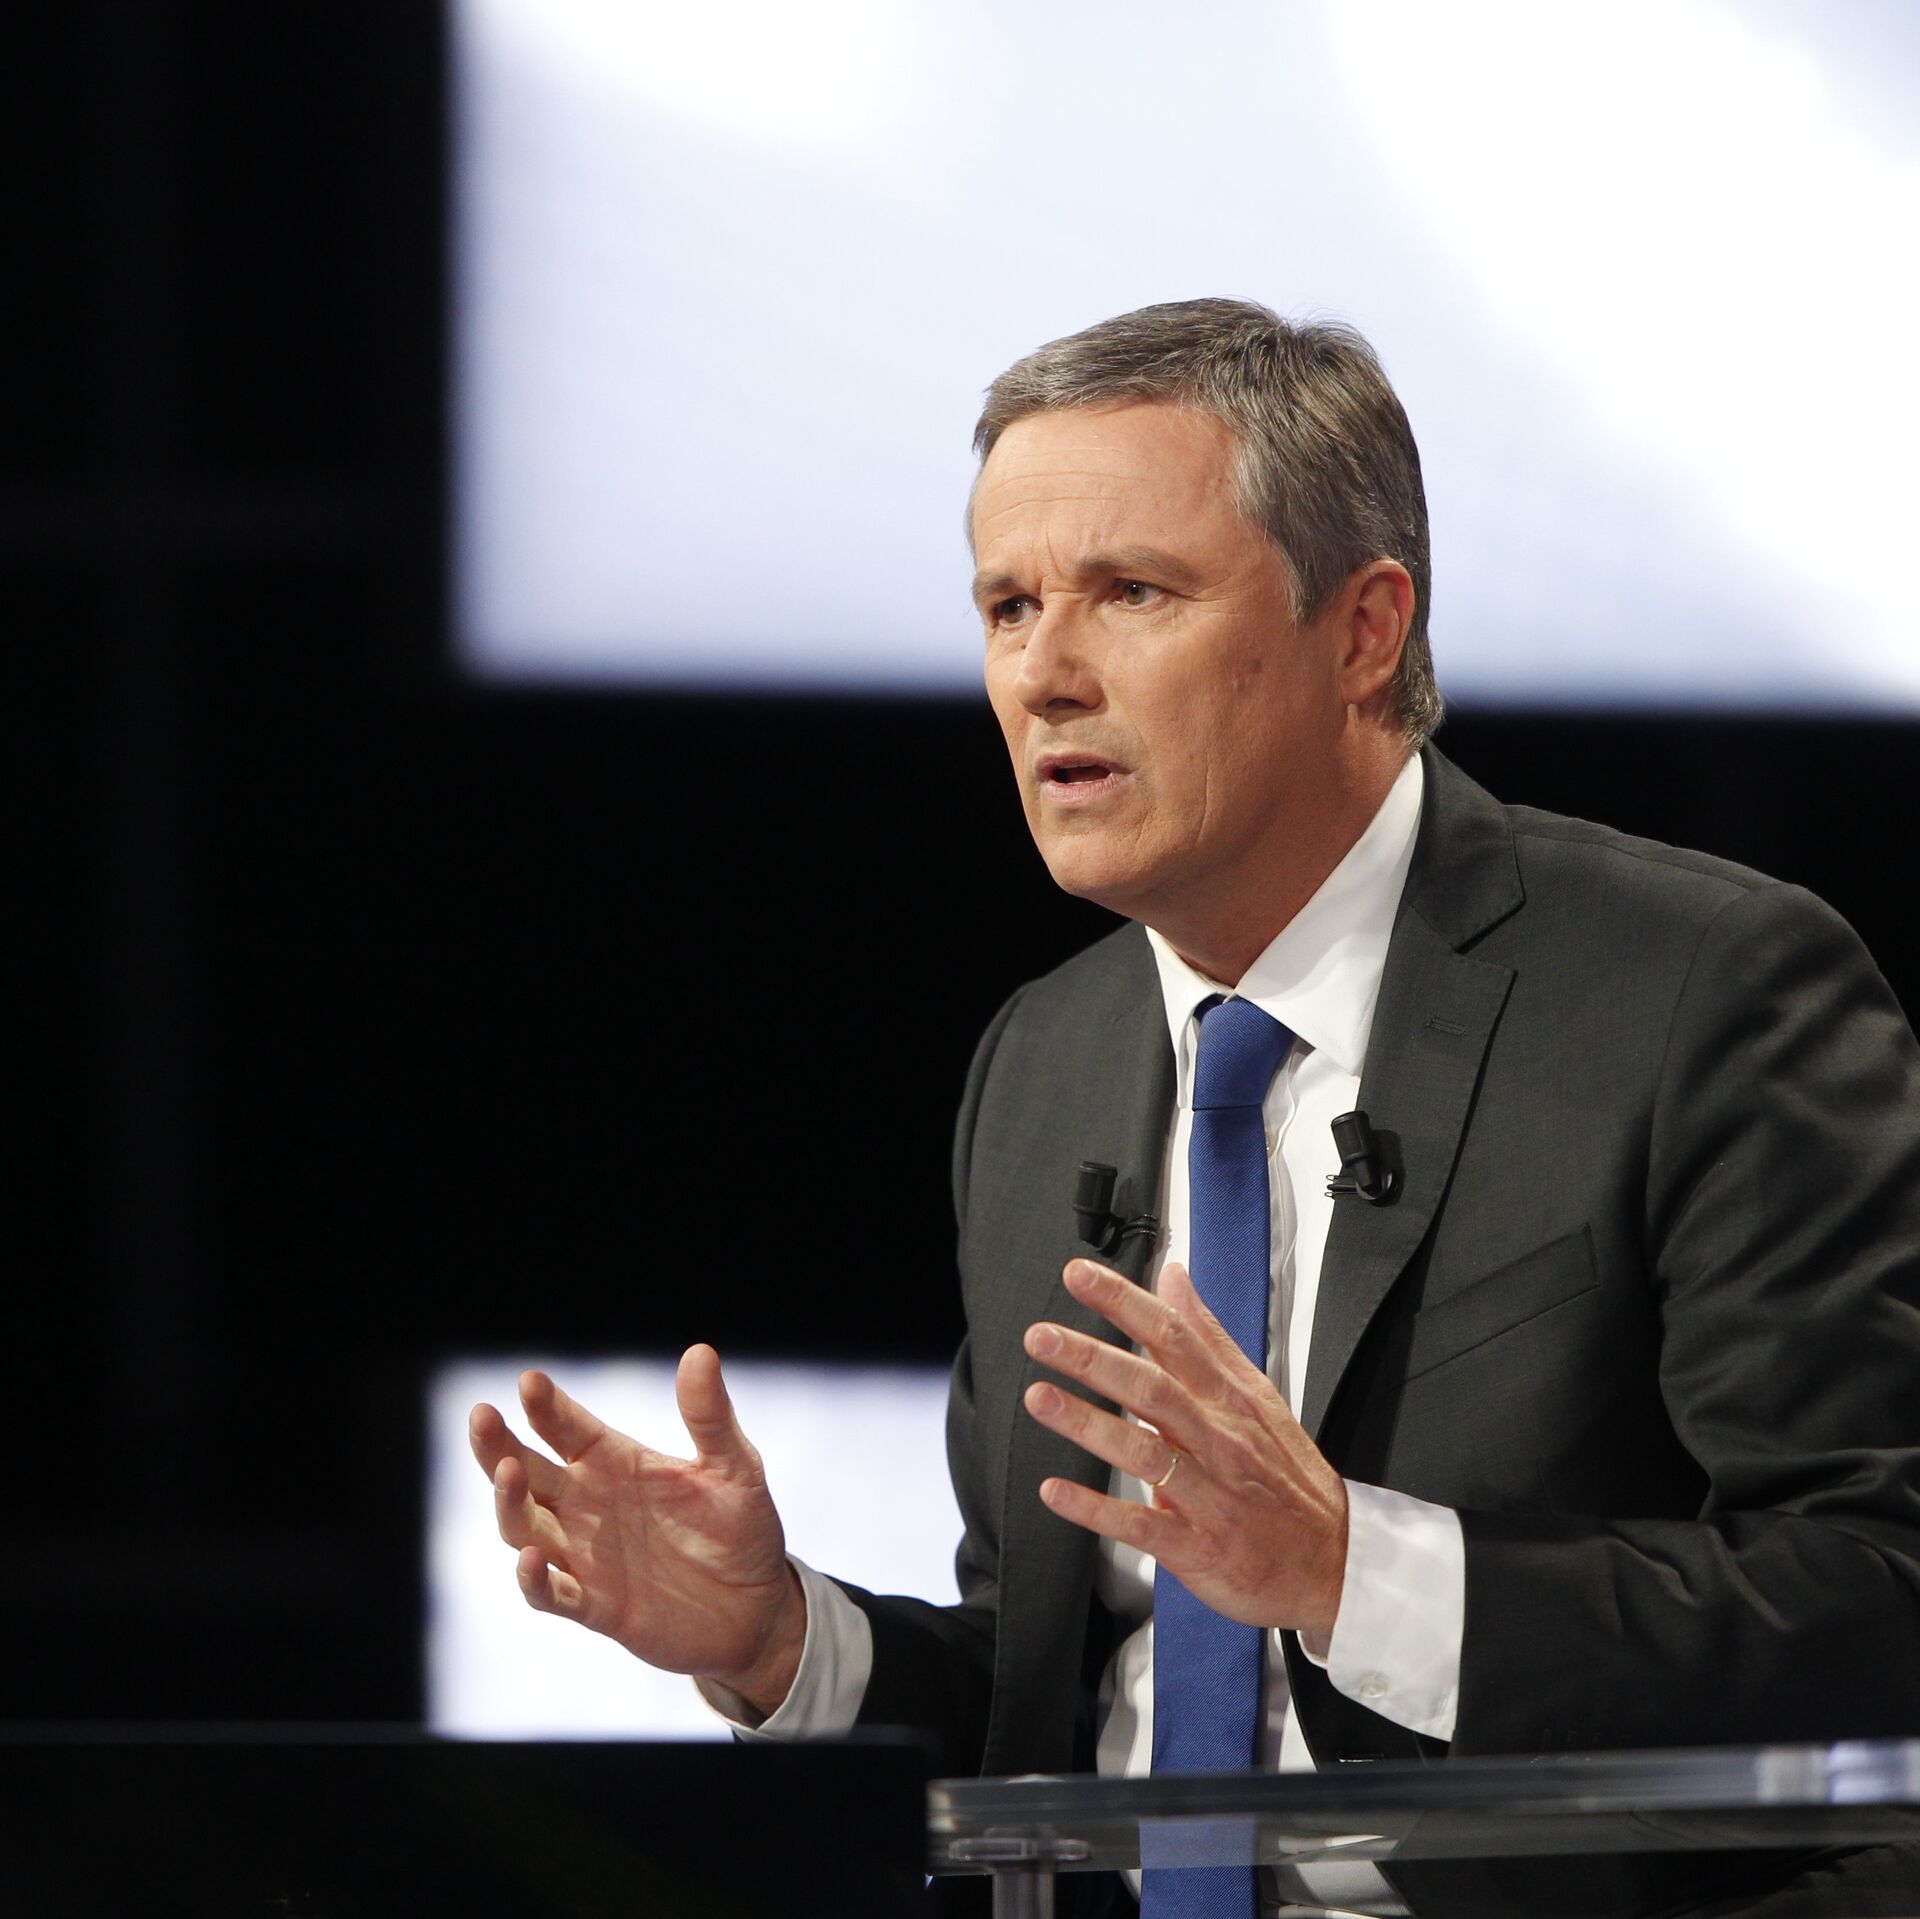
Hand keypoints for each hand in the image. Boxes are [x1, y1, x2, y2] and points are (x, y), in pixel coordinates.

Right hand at [468, 1346, 806, 1715]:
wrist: (757, 1609)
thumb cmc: (741, 1529)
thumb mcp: (735, 1468)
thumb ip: (711, 1417)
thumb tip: (700, 1352)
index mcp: (614, 1462)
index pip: (567, 1427)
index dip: (545, 1405)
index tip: (530, 1381)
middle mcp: (588, 1504)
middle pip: (526, 1471)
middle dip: (498, 1445)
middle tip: (482, 1416)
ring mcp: (586, 1556)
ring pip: (524, 1527)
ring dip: (509, 1503)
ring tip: (508, 1472)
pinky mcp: (596, 1606)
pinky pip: (551, 1595)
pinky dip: (534, 1580)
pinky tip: (530, 1559)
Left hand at [1022, 1258, 1348, 1646]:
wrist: (1332, 1563)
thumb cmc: (1286, 1477)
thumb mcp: (1256, 1395)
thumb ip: (1207, 1335)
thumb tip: (1173, 1278)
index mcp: (1230, 1399)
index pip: (1174, 1337)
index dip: (1124, 1302)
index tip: (1079, 1276)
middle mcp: (1218, 1440)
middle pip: (1153, 1388)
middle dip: (1094, 1358)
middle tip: (1041, 1337)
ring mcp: (1209, 1494)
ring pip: (1145, 1452)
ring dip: (1088, 1424)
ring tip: (1039, 1398)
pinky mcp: (1198, 1547)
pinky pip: (1142, 1525)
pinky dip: (1097, 1510)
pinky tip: (1056, 1491)